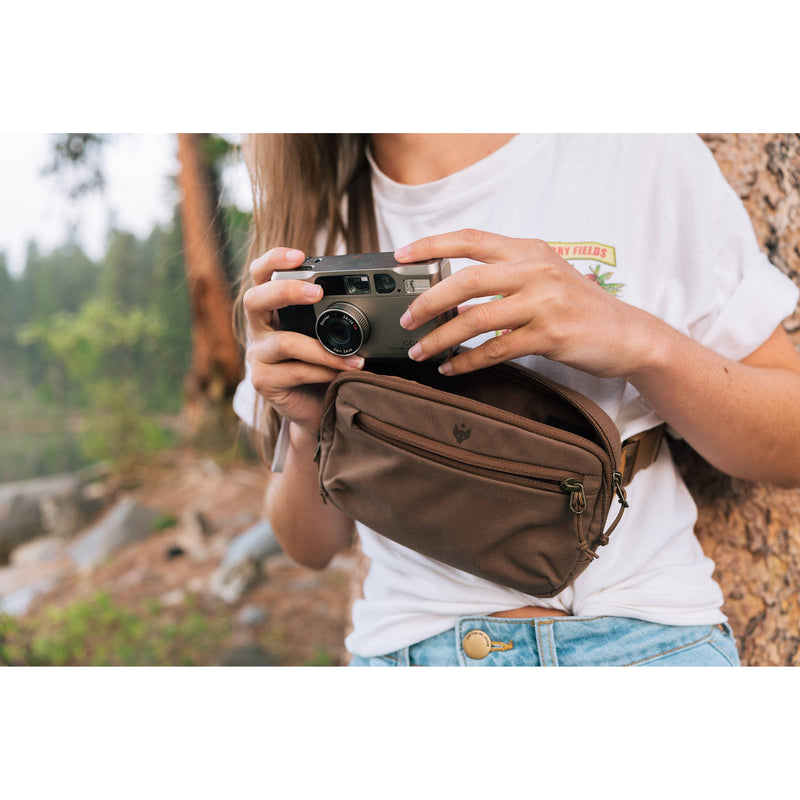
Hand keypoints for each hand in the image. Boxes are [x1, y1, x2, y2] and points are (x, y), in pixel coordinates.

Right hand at [243, 247, 363, 431]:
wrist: (316, 408)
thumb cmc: (322, 365)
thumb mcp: (326, 334)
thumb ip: (333, 315)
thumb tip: (371, 297)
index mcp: (272, 309)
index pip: (260, 275)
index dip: (273, 260)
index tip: (299, 256)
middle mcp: (258, 329)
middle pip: (254, 299)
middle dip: (286, 291)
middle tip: (318, 292)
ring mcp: (258, 356)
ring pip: (283, 343)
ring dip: (322, 348)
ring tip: (353, 354)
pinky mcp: (263, 381)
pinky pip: (295, 371)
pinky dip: (324, 370)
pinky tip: (343, 372)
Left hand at [395, 229, 657, 378]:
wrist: (628, 334)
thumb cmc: (580, 308)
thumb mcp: (546, 277)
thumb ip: (506, 276)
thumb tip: (452, 295)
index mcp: (529, 251)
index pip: (472, 238)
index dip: (432, 244)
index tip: (402, 256)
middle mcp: (535, 270)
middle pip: (466, 279)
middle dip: (428, 301)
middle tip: (407, 319)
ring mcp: (545, 302)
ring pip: (476, 318)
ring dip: (441, 338)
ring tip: (421, 350)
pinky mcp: (551, 335)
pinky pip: (497, 349)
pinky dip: (468, 361)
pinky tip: (452, 368)